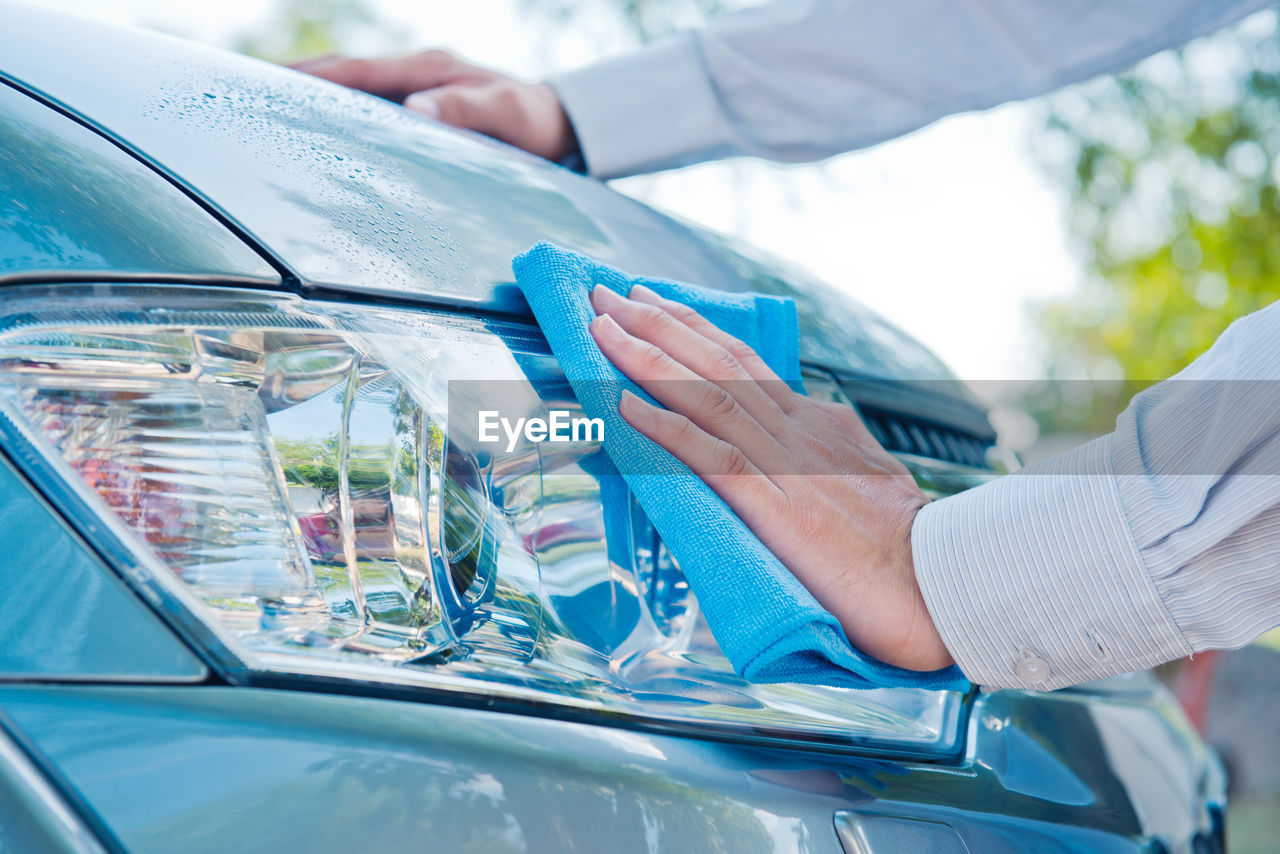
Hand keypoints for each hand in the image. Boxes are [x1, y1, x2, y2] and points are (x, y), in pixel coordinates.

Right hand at [290, 50, 578, 161]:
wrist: (561, 123)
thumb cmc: (536, 120)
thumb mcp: (508, 112)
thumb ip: (466, 109)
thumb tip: (415, 110)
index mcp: (427, 69)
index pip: (354, 70)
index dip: (309, 79)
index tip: (265, 90)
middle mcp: (415, 75)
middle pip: (340, 76)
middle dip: (292, 87)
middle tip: (242, 103)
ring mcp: (415, 91)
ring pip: (349, 93)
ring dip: (310, 104)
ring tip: (263, 122)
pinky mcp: (420, 110)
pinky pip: (367, 111)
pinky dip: (338, 120)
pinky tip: (316, 140)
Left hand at [589, 284, 953, 671]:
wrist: (945, 585)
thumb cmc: (906, 553)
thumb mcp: (866, 484)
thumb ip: (828, 459)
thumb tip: (806, 443)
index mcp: (816, 426)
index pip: (743, 364)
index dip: (692, 331)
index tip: (651, 305)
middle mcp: (797, 432)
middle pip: (717, 362)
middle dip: (656, 324)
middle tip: (606, 295)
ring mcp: (787, 465)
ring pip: (707, 395)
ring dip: (647, 358)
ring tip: (600, 330)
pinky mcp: (779, 505)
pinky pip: (712, 456)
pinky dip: (666, 426)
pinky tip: (626, 406)